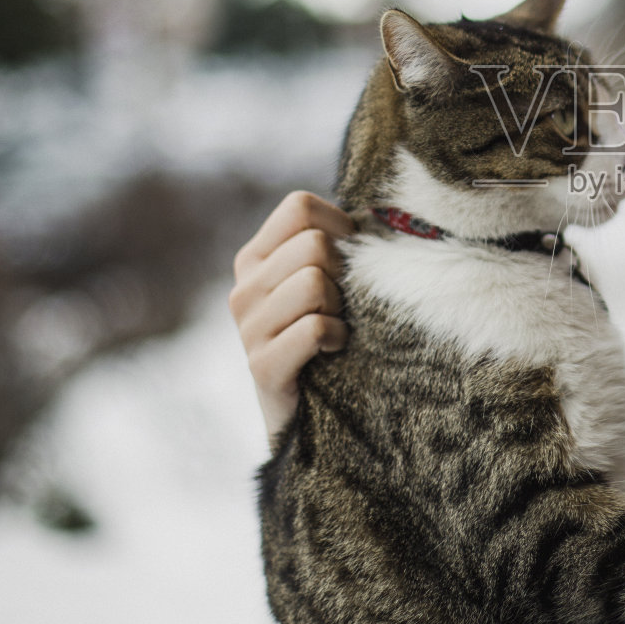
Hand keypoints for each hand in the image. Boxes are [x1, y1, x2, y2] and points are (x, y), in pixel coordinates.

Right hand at [230, 191, 352, 442]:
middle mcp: (243, 288)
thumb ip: (340, 245)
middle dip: (342, 274)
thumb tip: (381, 213)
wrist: (310, 416)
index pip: (299, 207)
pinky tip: (332, 351)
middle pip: (313, 244)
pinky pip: (314, 328)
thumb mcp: (327, 282)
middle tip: (340, 306)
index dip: (338, 225)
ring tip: (334, 329)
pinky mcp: (261, 366)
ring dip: (340, 309)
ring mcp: (247, 328)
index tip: (349, 260)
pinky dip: (336, 338)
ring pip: (313, 282)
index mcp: (256, 258)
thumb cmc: (330, 337)